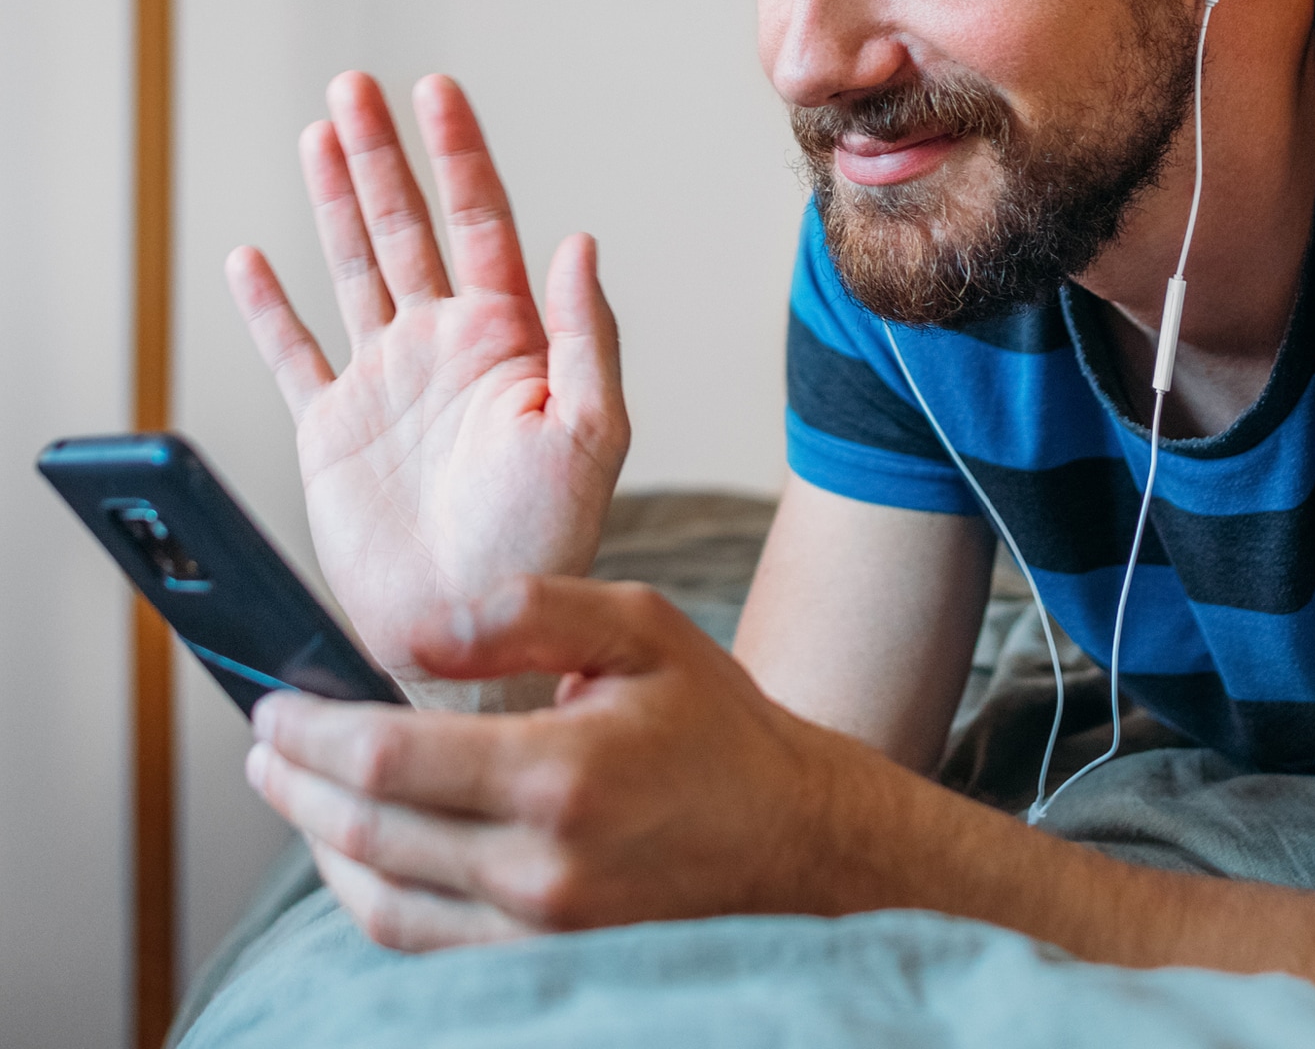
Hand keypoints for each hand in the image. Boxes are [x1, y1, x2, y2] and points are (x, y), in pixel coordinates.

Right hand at [226, 74, 629, 676]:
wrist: (474, 633)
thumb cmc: (547, 541)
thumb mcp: (591, 434)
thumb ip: (583, 335)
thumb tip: (578, 240)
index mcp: (506, 338)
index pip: (479, 220)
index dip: (458, 153)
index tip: (435, 90)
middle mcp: (442, 346)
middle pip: (405, 226)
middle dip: (380, 154)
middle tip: (353, 87)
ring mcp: (384, 383)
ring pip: (352, 268)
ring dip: (334, 202)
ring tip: (319, 135)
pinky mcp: (332, 430)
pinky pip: (294, 354)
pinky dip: (269, 309)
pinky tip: (254, 259)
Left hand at [248, 578, 1314, 992]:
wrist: (797, 841)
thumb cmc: (716, 723)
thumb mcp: (640, 627)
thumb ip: (529, 609)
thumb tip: (419, 624)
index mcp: (561, 775)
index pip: (390, 760)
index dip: (311, 732)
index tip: (270, 701)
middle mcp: (540, 868)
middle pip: (367, 834)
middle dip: (296, 784)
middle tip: (261, 740)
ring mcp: (538, 931)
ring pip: (381, 901)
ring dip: (320, 842)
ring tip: (292, 785)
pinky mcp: (541, 962)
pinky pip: (422, 938)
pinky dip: (370, 891)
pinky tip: (357, 840)